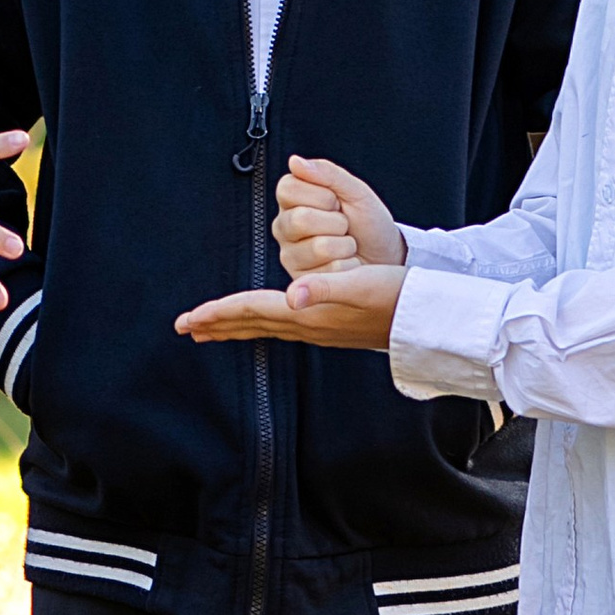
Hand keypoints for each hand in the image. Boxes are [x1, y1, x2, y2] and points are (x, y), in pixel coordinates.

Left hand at [176, 263, 404, 351]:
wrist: (429, 321)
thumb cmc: (398, 296)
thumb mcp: (362, 284)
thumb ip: (325, 289)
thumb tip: (292, 296)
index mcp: (308, 312)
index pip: (251, 310)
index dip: (217, 313)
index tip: (186, 320)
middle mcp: (309, 325)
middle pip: (251, 324)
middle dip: (217, 325)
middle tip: (185, 328)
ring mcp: (319, 331)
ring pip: (265, 328)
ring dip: (236, 326)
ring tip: (213, 328)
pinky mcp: (331, 330)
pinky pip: (283, 329)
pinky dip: (262, 325)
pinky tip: (266, 322)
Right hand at [275, 154, 405, 279]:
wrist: (385, 256)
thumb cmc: (368, 222)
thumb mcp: (355, 191)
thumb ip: (327, 173)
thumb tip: (295, 161)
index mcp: (292, 200)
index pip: (289, 189)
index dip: (322, 195)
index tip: (336, 201)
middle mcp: (285, 227)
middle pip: (301, 219)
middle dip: (337, 221)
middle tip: (343, 224)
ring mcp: (290, 255)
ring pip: (318, 247)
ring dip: (344, 245)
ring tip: (345, 243)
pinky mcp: (302, 281)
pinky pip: (328, 272)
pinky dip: (348, 266)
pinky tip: (345, 263)